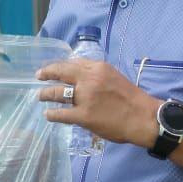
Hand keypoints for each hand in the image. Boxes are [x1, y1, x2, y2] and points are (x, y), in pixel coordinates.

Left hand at [36, 59, 159, 147]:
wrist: (144, 118)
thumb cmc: (131, 98)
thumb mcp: (113, 76)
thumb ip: (96, 74)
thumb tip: (78, 74)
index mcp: (97, 68)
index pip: (72, 63)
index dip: (58, 65)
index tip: (51, 68)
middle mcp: (88, 80)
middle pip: (60, 73)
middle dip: (47, 73)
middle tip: (39, 76)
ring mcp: (84, 98)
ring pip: (57, 92)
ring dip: (46, 94)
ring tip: (40, 96)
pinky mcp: (83, 116)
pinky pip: (61, 114)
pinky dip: (52, 114)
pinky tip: (48, 114)